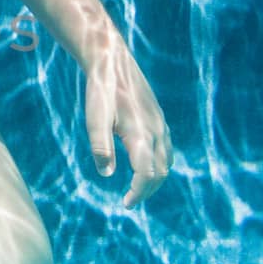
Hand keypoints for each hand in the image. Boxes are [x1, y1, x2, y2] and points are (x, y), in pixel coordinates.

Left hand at [84, 38, 172, 207]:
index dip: (139, 192)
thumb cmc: (101, 90)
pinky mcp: (158, 117)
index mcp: (141, 133)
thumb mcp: (95, 119)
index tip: (126, 204)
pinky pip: (167, 147)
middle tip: (129, 201)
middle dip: (147, 190)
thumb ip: (101, 147)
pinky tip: (145, 164)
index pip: (148, 173)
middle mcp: (156, 130)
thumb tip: (107, 174)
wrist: (111, 60)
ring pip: (167, 160)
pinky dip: (160, 163)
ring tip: (138, 189)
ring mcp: (160, 123)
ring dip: (155, 178)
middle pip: (160, 171)